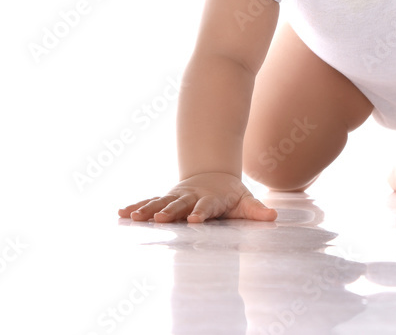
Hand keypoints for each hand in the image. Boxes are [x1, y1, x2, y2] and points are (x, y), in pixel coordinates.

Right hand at [118, 173, 277, 223]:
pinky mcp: (167, 199)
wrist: (214, 175)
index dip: (201, 212)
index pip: (206, 207)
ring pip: (161, 202)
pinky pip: (149, 202)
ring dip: (148, 209)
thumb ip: (257, 210)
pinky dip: (137, 206)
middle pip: (180, 204)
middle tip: (161, 218)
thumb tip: (274, 216)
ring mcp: (177, 197)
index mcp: (211, 199)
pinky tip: (121, 213)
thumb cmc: (231, 195)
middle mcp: (191, 197)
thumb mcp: (245, 201)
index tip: (194, 220)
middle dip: (170, 211)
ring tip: (133, 216)